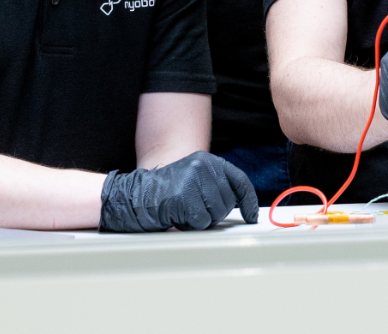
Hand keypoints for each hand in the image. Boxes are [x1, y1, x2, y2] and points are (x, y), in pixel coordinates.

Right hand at [99, 151, 258, 231]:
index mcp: (207, 161)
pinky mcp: (184, 196)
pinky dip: (191, 225)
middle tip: (194, 211)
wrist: (135, 196)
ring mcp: (193, 180)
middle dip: (214, 214)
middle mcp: (203, 166)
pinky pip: (200, 222)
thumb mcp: (193, 180)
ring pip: (216, 214)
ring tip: (183, 211)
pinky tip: (177, 216)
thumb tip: (241, 206)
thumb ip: (215, 187)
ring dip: (202, 220)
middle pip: (227, 203)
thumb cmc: (165, 193)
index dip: (248, 201)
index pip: (239, 181)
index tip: (252, 216)